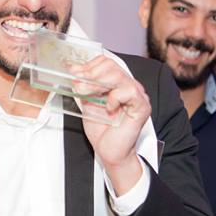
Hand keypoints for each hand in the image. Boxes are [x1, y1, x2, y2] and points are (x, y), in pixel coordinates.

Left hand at [69, 56, 149, 194]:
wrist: (110, 152)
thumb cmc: (102, 131)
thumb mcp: (87, 104)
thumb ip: (84, 88)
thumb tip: (74, 73)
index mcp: (117, 83)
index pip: (105, 62)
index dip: (88, 66)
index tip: (74, 74)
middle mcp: (129, 86)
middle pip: (111, 66)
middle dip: (89, 75)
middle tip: (77, 85)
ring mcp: (137, 95)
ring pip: (118, 76)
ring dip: (96, 84)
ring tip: (85, 93)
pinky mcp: (141, 106)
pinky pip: (128, 91)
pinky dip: (114, 97)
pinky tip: (109, 108)